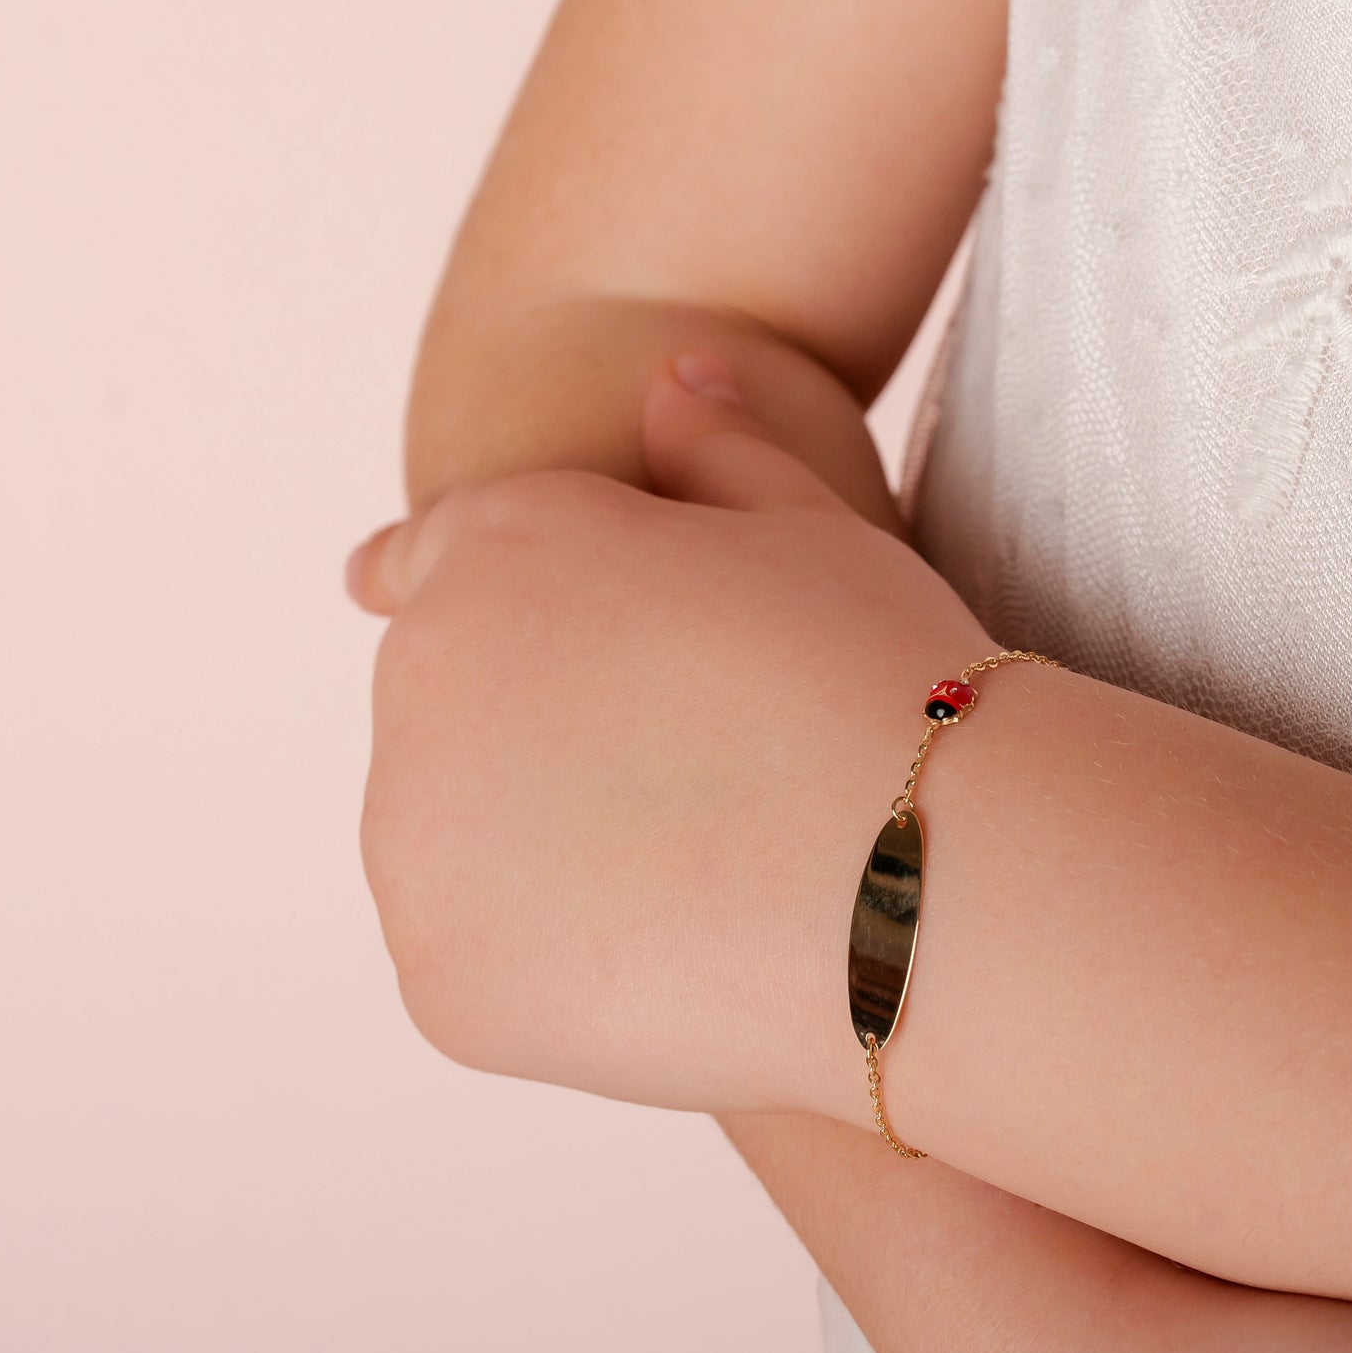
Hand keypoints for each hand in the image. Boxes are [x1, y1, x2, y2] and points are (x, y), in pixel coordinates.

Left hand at [348, 357, 992, 1113]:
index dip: (464, 594)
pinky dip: (553, 972)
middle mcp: (420, 678)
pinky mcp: (445, 979)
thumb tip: (677, 372)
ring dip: (534, 859)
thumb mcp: (820, 528)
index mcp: (502, 545)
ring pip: (454, 850)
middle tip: (679, 790)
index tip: (444, 619)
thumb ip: (722, 452)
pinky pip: (483, 967)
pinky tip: (674, 966)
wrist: (934, 873)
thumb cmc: (894, 682)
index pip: (434, 562)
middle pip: (448, 716)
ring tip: (697, 886)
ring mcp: (417, 841)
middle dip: (534, 741)